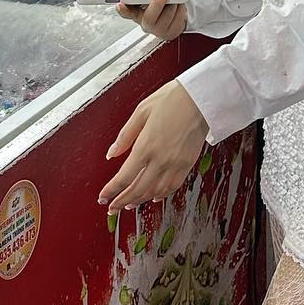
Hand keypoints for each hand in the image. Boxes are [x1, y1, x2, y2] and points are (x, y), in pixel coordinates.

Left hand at [98, 80, 207, 210]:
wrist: (200, 97)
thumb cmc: (172, 98)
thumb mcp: (141, 111)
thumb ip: (125, 135)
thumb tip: (112, 153)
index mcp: (146, 145)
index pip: (124, 177)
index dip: (111, 190)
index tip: (103, 197)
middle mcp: (161, 159)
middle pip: (138, 189)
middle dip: (122, 201)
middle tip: (113, 207)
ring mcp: (176, 163)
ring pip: (155, 191)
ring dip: (140, 200)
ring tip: (129, 204)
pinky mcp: (188, 163)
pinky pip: (173, 186)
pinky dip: (161, 195)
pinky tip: (154, 196)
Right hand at [117, 0, 186, 41]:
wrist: (176, 4)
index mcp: (136, 12)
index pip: (126, 12)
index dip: (122, 9)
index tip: (120, 4)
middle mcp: (146, 22)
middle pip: (149, 17)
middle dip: (158, 3)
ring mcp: (158, 29)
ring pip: (166, 17)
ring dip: (172, 4)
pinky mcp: (170, 33)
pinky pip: (177, 20)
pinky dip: (180, 10)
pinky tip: (177, 6)